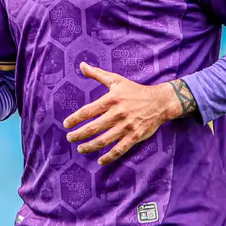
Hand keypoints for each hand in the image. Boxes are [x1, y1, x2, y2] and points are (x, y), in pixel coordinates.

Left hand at [63, 62, 183, 165]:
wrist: (160, 102)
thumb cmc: (135, 90)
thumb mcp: (116, 80)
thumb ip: (97, 74)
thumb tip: (81, 64)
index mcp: (111, 100)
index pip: (88, 111)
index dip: (75, 118)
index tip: (66, 124)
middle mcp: (117, 114)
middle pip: (93, 128)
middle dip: (79, 134)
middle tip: (69, 138)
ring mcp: (126, 126)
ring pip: (104, 140)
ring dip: (90, 146)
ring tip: (80, 149)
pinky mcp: (135, 136)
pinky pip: (120, 149)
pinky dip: (109, 157)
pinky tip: (100, 161)